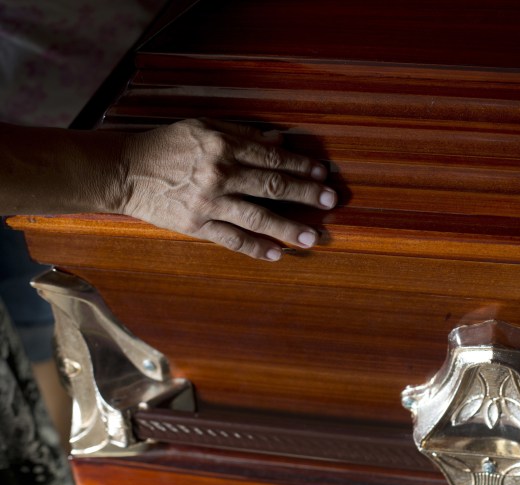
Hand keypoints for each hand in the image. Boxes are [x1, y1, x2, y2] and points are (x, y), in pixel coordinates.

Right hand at [119, 119, 335, 260]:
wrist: (123, 170)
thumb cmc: (165, 145)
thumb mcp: (203, 128)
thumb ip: (242, 134)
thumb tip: (279, 141)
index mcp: (223, 146)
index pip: (272, 158)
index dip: (300, 166)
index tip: (321, 174)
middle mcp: (220, 174)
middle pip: (272, 186)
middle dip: (305, 194)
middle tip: (330, 202)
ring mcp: (209, 202)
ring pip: (258, 217)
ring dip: (288, 228)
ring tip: (313, 237)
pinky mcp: (196, 225)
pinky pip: (232, 239)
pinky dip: (256, 248)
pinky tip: (277, 255)